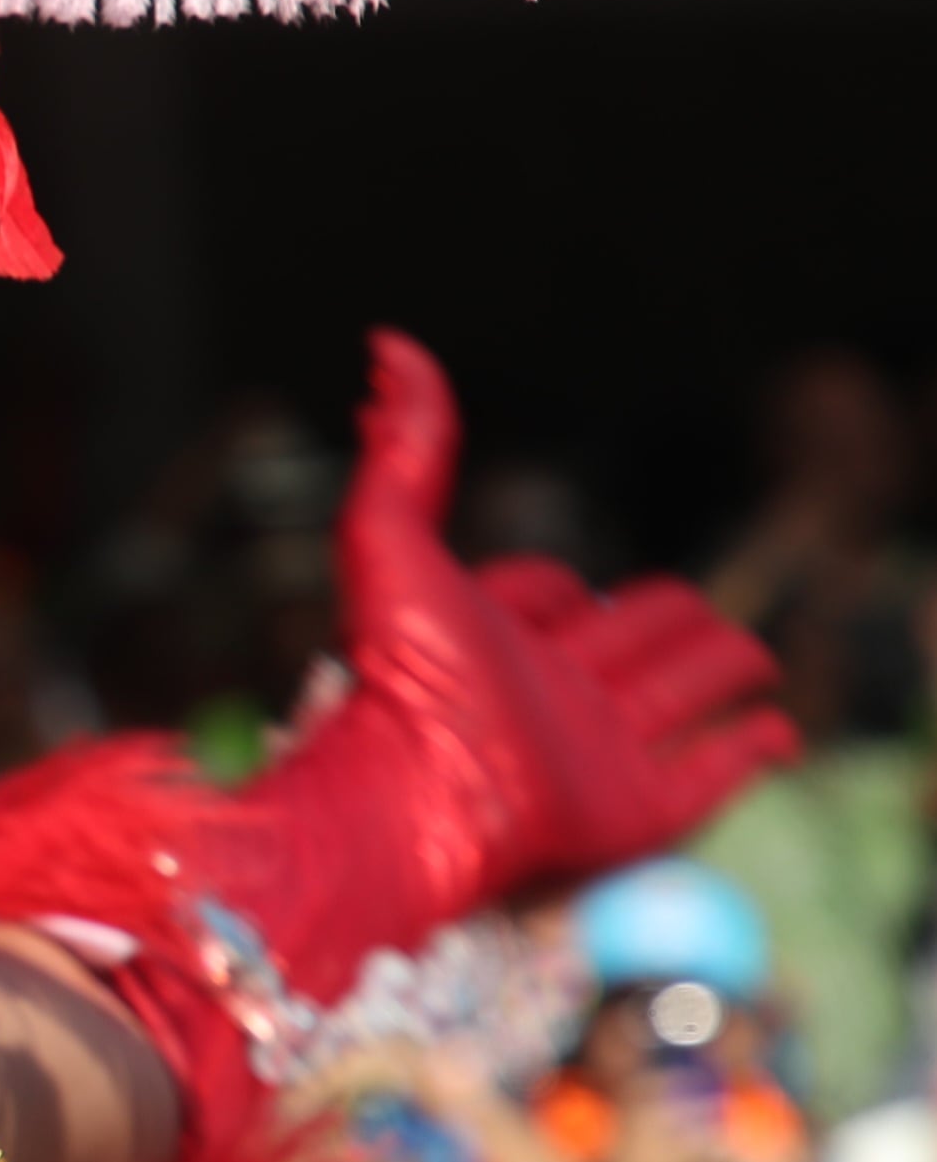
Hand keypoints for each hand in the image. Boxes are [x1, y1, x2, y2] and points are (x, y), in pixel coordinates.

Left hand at [323, 330, 796, 902]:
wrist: (420, 787)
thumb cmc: (398, 668)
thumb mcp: (387, 535)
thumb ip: (405, 445)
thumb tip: (389, 346)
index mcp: (489, 635)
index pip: (541, 593)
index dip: (544, 585)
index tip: (552, 591)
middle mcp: (547, 693)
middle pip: (629, 641)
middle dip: (665, 617)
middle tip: (692, 608)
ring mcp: (596, 756)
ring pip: (678, 702)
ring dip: (719, 673)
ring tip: (753, 656)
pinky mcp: (633, 815)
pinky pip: (703, 784)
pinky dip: (746, 756)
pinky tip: (775, 733)